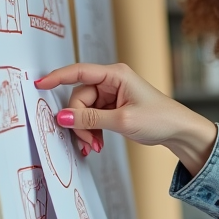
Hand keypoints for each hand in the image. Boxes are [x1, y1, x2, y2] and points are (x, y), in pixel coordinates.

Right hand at [34, 63, 217, 175]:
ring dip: (85, 129)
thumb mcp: (122, 120)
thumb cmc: (159, 118)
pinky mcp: (112, 108)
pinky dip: (92, 131)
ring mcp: (111, 95)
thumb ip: (90, 118)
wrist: (179, 131)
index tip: (39, 84)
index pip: (79, 72)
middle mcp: (111, 81)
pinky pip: (92, 118)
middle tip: (88, 141)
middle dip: (79, 121)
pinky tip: (97, 145)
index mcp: (115, 75)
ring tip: (95, 146)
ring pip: (83, 111)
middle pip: (78, 98)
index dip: (57, 78)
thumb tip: (62, 116)